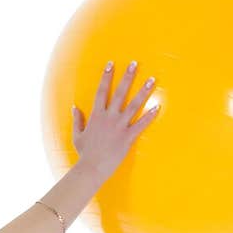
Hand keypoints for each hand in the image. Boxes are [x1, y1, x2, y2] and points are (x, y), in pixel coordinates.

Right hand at [72, 61, 158, 178]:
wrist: (91, 169)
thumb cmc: (84, 154)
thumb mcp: (77, 136)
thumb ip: (77, 120)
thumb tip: (74, 107)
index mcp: (96, 115)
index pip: (102, 91)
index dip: (106, 76)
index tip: (110, 64)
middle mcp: (108, 117)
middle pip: (120, 92)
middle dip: (127, 77)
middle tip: (134, 63)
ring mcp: (119, 126)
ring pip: (133, 105)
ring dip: (143, 91)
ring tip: (152, 79)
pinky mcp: (127, 137)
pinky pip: (141, 124)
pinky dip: (149, 116)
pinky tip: (157, 107)